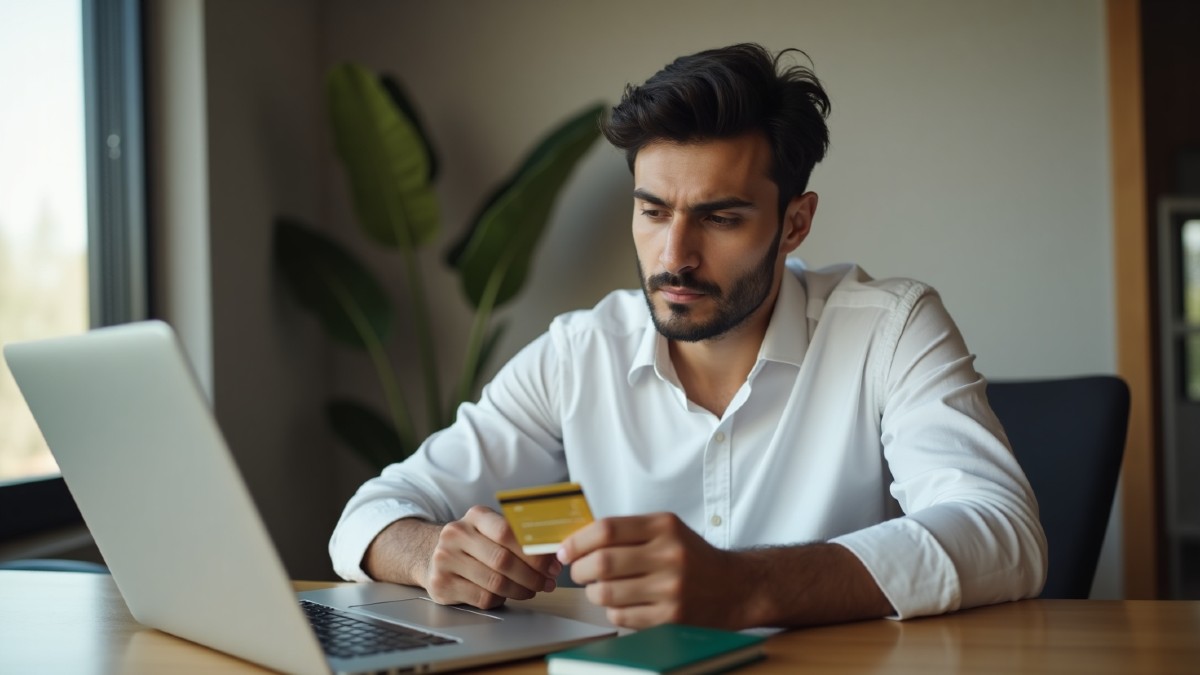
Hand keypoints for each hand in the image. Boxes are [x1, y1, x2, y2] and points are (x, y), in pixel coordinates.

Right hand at [423, 505, 560, 608]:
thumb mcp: (491, 529)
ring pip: (494, 582)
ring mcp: (445, 559)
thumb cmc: (474, 543)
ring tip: (532, 590)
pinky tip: (508, 595)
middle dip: (531, 576)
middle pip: (502, 560)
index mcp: (475, 516)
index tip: (551, 565)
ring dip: (520, 590)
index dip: (533, 552)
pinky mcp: (441, 584)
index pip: (507, 532)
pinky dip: (501, 599)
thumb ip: (519, 537)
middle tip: (547, 583)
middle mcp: (456, 534)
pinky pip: (482, 598)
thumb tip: (554, 556)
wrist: (431, 553)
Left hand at [557, 512, 742, 628]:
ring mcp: (670, 589)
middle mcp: (669, 555)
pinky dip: (612, 611)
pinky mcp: (670, 618)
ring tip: (598, 588)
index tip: (565, 550)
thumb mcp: (667, 530)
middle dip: (579, 569)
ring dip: (593, 592)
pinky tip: (620, 603)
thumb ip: (628, 531)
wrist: (735, 587)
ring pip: (607, 593)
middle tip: (577, 571)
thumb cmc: (692, 557)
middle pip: (602, 562)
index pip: (607, 529)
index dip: (577, 541)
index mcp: (664, 527)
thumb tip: (577, 541)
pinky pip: (621, 616)